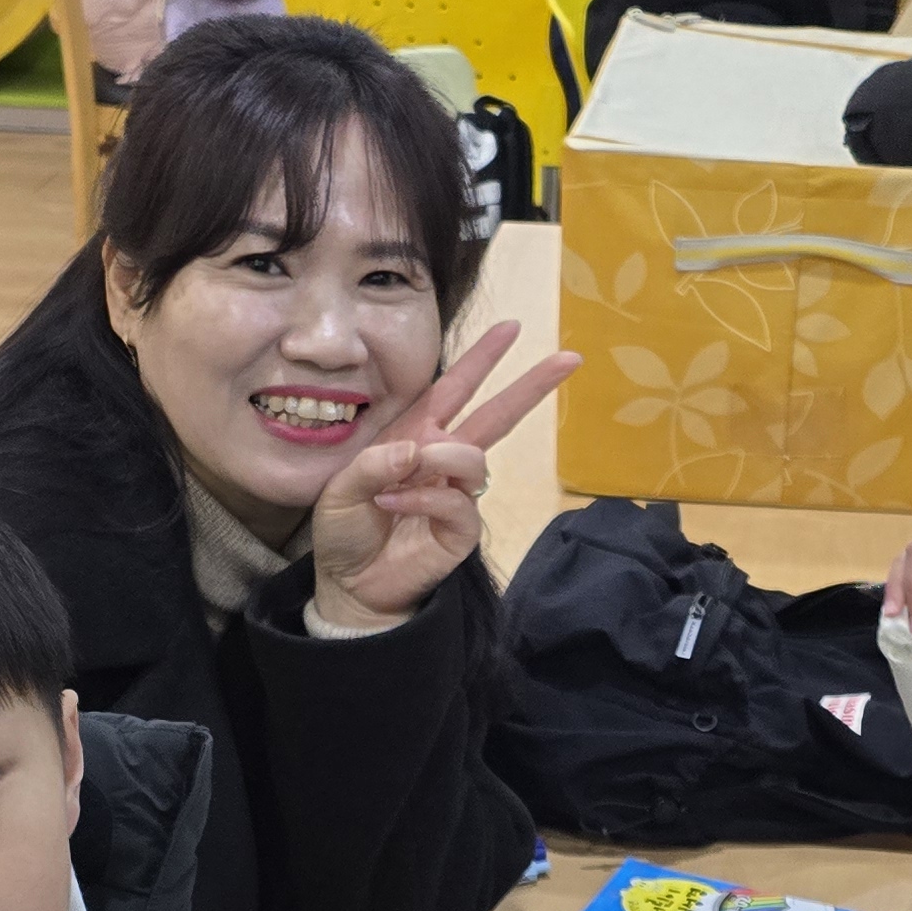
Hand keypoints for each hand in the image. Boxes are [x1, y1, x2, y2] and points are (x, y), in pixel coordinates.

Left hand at [309, 319, 581, 629]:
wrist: (348, 582)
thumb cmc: (345, 529)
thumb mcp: (341, 486)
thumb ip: (376, 461)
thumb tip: (421, 448)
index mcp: (417, 436)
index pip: (456, 389)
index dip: (482, 359)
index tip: (511, 327)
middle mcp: (443, 461)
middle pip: (497, 415)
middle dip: (531, 385)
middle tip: (570, 358)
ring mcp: (457, 495)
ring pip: (473, 459)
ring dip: (439, 459)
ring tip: (401, 475)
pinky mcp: (461, 530)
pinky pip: (457, 502)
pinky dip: (425, 498)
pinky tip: (396, 503)